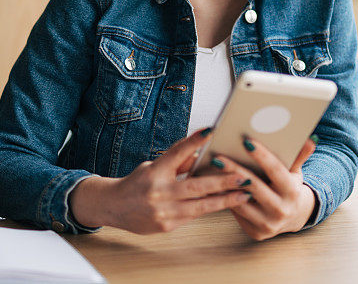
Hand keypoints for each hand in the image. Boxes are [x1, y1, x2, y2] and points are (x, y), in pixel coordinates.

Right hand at [69, 128, 250, 233]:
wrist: (113, 207)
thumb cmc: (137, 183)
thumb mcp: (153, 166)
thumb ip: (177, 161)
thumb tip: (201, 149)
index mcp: (155, 171)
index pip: (177, 153)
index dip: (195, 141)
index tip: (212, 131)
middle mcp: (159, 192)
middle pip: (197, 185)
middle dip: (223, 181)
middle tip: (244, 176)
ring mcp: (163, 211)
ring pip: (200, 206)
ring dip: (225, 200)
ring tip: (244, 194)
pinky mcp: (166, 226)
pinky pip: (193, 216)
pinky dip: (210, 209)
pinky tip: (226, 204)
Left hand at [212, 136, 317, 240]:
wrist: (293, 217)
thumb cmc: (290, 187)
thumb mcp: (295, 172)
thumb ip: (299, 156)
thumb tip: (310, 139)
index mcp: (292, 193)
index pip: (275, 171)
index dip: (262, 156)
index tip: (246, 141)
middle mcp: (281, 210)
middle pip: (254, 186)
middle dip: (234, 170)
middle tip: (218, 157)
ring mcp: (268, 224)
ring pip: (241, 202)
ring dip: (225, 186)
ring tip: (211, 172)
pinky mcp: (255, 232)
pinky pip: (236, 213)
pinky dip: (224, 199)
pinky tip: (214, 187)